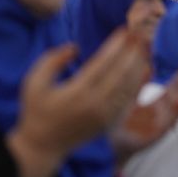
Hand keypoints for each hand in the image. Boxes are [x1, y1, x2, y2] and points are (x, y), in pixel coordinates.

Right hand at [7, 30, 149, 176]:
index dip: (115, 46)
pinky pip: (129, 100)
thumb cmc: (36, 110)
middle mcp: (95, 105)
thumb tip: (74, 47)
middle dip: (132, 51)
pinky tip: (143, 68)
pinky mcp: (110, 123)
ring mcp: (105, 116)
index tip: (123, 31)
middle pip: (121, 73)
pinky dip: (138, 83)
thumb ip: (52, 60)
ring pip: (129, 87)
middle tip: (139, 34)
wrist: (43, 146)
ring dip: (138, 65)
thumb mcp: (34, 82)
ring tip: (144, 47)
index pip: (102, 64)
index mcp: (76, 93)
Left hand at [110, 61, 177, 164]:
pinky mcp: (155, 135)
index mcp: (158, 105)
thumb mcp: (130, 99)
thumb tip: (148, 65)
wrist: (111, 145)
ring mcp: (161, 125)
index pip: (174, 88)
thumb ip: (140, 82)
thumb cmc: (121, 124)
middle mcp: (163, 114)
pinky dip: (175, 111)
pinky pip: (167, 122)